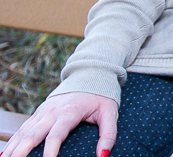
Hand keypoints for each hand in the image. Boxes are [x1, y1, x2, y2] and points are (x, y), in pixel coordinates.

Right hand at [0, 92, 116, 156]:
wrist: (90, 74)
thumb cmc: (101, 96)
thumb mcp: (110, 112)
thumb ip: (109, 133)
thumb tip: (104, 155)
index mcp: (69, 112)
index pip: (56, 134)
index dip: (50, 150)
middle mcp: (52, 112)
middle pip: (33, 134)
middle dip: (22, 152)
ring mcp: (42, 112)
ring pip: (23, 133)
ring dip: (13, 148)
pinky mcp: (38, 113)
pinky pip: (22, 129)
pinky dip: (12, 142)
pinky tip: (4, 154)